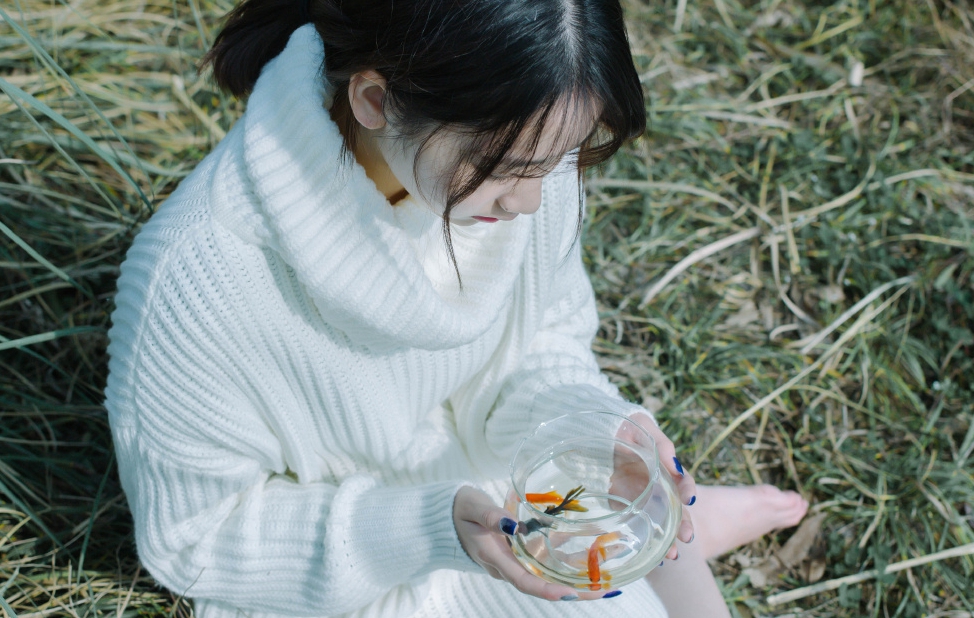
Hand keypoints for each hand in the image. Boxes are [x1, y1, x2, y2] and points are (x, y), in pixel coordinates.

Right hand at [452, 486, 611, 600]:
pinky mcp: (518, 553)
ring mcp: (514, 561)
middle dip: (573, 590)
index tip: (571, 594)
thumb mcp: (473, 509)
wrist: (445, 518)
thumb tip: (513, 526)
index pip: (524, 581)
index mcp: (496, 559)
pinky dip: (565, 558)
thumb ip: (492, 516)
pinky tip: (588, 551)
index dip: (548, 590)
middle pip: (542, 584)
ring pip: (547, 574)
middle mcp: (508, 566)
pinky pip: (544, 560)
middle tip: (603, 589)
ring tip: (603, 577)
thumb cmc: (459, 511)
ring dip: (574, 576)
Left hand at [614, 412, 695, 559]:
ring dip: (667, 540)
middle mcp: (657, 488)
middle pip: (676, 511)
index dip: (688, 491)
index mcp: (665, 470)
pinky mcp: (622, 508)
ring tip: (670, 555)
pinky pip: (635, 526)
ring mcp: (641, 500)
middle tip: (686, 538)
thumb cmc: (626, 427)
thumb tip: (676, 466)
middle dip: (683, 526)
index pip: (683, 484)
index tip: (688, 499)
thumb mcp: (644, 428)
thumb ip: (661, 445)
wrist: (599, 433)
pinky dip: (643, 542)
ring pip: (659, 523)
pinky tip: (649, 556)